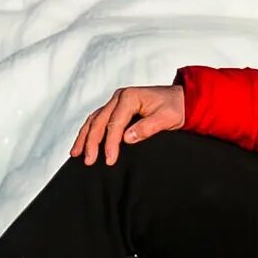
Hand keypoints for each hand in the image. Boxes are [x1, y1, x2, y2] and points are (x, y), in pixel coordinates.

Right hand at [70, 84, 186, 164]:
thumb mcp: (167, 118)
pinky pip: (98, 120)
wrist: (181, 100)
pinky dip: (89, 131)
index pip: (115, 122)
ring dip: (84, 137)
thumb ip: (147, 127)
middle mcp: (119, 97)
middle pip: (99, 121)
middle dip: (92, 142)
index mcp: (130, 97)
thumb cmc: (175, 108)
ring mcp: (115, 102)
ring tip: (76, 153)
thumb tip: (126, 138)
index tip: (109, 159)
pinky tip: (82, 143)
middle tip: (89, 161)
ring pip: (94, 120)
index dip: (111, 142)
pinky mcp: (115, 109)